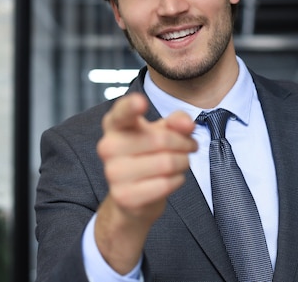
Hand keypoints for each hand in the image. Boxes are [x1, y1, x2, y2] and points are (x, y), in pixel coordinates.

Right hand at [94, 92, 196, 273]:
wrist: (132, 195)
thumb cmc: (148, 154)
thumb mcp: (163, 131)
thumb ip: (177, 121)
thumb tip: (187, 124)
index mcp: (115, 124)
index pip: (123, 112)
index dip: (131, 106)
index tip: (140, 102)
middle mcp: (108, 146)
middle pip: (161, 140)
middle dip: (184, 143)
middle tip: (189, 146)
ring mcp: (113, 172)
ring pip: (167, 163)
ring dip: (183, 162)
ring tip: (180, 162)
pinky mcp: (124, 196)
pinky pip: (165, 184)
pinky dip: (177, 180)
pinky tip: (171, 179)